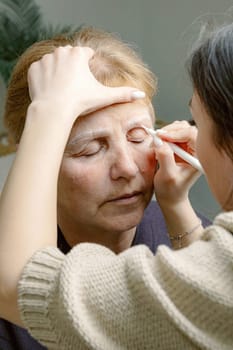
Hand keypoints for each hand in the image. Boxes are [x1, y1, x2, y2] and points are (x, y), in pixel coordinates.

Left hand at [27, 46, 144, 124]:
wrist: (54, 111)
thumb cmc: (80, 103)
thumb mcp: (104, 97)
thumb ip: (123, 94)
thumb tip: (142, 95)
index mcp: (79, 54)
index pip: (87, 54)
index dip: (89, 67)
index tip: (87, 80)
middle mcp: (61, 52)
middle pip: (71, 57)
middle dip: (74, 69)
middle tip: (76, 87)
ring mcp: (46, 59)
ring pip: (56, 63)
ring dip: (59, 72)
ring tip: (64, 90)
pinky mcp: (35, 68)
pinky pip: (42, 70)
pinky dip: (46, 78)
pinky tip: (51, 91)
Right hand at [153, 120, 200, 206]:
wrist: (170, 196)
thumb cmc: (171, 190)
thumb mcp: (167, 175)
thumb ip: (165, 158)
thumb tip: (161, 142)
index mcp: (198, 156)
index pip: (191, 134)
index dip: (175, 132)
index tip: (161, 136)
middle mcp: (195, 149)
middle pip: (185, 128)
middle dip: (169, 131)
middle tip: (156, 138)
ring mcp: (188, 147)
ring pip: (178, 129)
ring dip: (165, 133)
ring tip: (156, 144)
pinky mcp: (180, 147)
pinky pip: (172, 134)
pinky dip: (164, 137)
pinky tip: (159, 146)